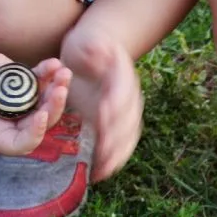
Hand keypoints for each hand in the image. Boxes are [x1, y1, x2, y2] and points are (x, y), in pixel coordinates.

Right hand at [0, 46, 70, 164]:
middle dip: (53, 107)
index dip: (36, 132)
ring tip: (63, 73)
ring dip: (57, 89)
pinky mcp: (25, 85)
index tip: (41, 115)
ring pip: (46, 101)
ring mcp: (23, 105)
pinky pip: (42, 82)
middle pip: (42, 121)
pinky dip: (49, 73)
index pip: (25, 142)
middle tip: (60, 89)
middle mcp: (16, 124)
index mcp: (3, 138)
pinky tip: (55, 63)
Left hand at [61, 29, 143, 182]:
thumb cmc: (86, 49)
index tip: (102, 113)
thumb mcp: (86, 42)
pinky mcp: (120, 128)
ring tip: (103, 168)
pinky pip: (121, 147)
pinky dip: (113, 161)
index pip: (122, 91)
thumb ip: (92, 47)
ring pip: (128, 137)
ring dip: (117, 154)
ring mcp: (128, 114)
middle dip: (115, 135)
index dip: (115, 103)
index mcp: (123, 75)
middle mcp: (130, 97)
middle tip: (102, 148)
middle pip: (128, 119)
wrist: (97, 56)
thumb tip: (99, 49)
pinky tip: (100, 174)